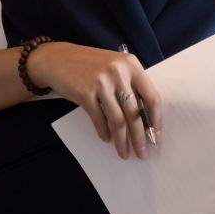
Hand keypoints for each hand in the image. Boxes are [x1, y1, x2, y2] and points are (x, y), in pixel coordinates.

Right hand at [27, 41, 161, 160]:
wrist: (58, 59)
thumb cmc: (90, 65)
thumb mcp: (115, 67)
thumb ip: (130, 85)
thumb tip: (145, 120)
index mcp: (131, 64)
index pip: (151, 97)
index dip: (155, 120)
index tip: (156, 137)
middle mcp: (118, 72)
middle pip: (135, 113)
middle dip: (140, 137)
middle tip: (142, 154)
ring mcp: (101, 82)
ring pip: (118, 120)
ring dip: (122, 141)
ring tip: (124, 153)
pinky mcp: (85, 93)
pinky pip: (99, 120)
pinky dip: (104, 133)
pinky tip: (107, 139)